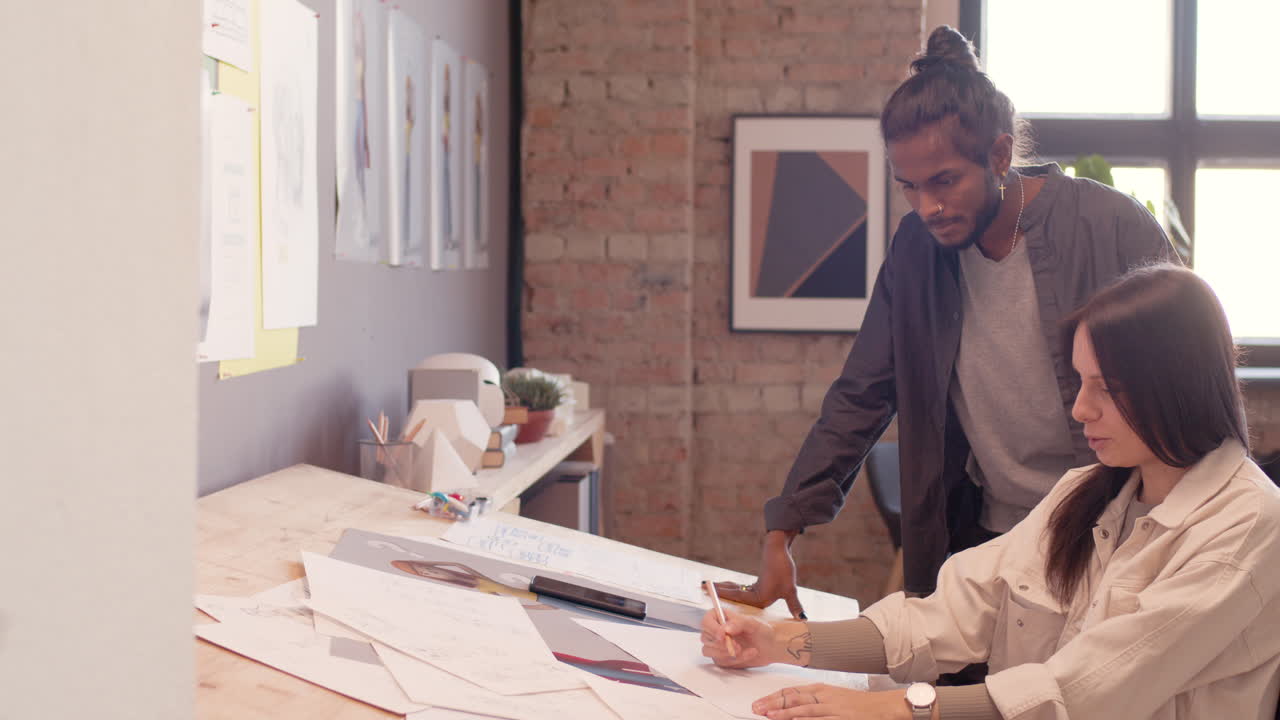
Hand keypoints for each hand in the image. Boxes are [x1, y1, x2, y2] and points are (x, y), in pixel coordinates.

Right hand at [699, 608, 774, 668]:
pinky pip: (721, 662)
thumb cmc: (761, 630)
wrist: (771, 646)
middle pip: (705, 638)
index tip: (722, 636)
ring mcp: (717, 646)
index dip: (712, 629)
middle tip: (737, 646)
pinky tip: (749, 653)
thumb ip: (738, 623)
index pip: (706, 621)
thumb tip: (725, 629)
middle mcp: (716, 631)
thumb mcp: (753, 623)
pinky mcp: (722, 658)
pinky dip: (736, 660)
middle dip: (720, 644)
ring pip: (709, 651)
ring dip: (726, 653)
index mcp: (720, 617)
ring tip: (743, 650)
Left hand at [714, 530, 805, 618]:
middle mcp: (759, 598)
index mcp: (762, 600)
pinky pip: (739, 587)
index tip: (711, 599)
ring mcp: (757, 591)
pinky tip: (722, 585)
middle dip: (718, 594)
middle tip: (702, 590)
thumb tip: (804, 620)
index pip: (739, 601)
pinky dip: (729, 586)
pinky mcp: (757, 585)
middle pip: (734, 597)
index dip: (724, 600)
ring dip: (722, 589)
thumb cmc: (783, 566)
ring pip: (735, 592)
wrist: (782, 550)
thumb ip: (794, 605)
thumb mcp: (789, 589)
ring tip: (706, 587)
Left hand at [753, 684, 913, 719]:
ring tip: (771, 716)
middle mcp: (825, 696)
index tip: (759, 702)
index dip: (773, 697)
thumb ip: (812, 701)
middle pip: (794, 698)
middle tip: (758, 709)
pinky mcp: (842, 719)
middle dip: (774, 703)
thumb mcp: (832, 697)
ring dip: (786, 714)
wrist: (883, 707)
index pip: (791, 691)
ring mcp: (833, 709)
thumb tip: (790, 707)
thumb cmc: (857, 704)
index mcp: (820, 689)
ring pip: (805, 710)